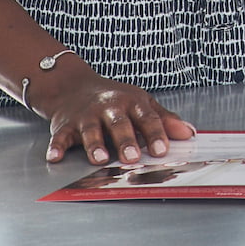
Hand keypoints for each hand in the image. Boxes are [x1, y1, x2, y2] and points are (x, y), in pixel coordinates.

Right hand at [32, 60, 195, 164]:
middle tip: (132, 158)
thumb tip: (189, 134)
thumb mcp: (142, 103)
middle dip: (126, 140)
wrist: (75, 86)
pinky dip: (57, 147)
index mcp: (132, 102)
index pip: (147, 118)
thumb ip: (164, 119)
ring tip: (100, 159)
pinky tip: (55, 158)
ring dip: (95, 145)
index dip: (155, 134)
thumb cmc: (115, 100)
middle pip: (119, 124)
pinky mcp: (65, 125)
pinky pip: (60, 136)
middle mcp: (109, 107)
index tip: (163, 150)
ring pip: (91, 130)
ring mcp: (86, 116)